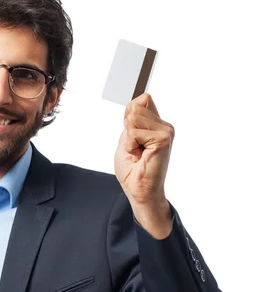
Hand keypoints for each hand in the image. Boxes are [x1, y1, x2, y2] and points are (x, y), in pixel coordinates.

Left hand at [114, 93, 174, 207]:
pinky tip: (140, 157)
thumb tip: (133, 103)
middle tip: (135, 150)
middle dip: (127, 130)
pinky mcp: (163, 139)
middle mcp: (164, 126)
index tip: (131, 137)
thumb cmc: (133, 171)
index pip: (142, 100)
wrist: (139, 192)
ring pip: (133, 118)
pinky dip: (131, 146)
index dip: (129, 114)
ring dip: (129, 139)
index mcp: (157, 125)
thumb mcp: (126, 140)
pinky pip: (134, 133)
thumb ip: (130, 121)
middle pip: (135, 107)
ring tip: (138, 153)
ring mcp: (166, 131)